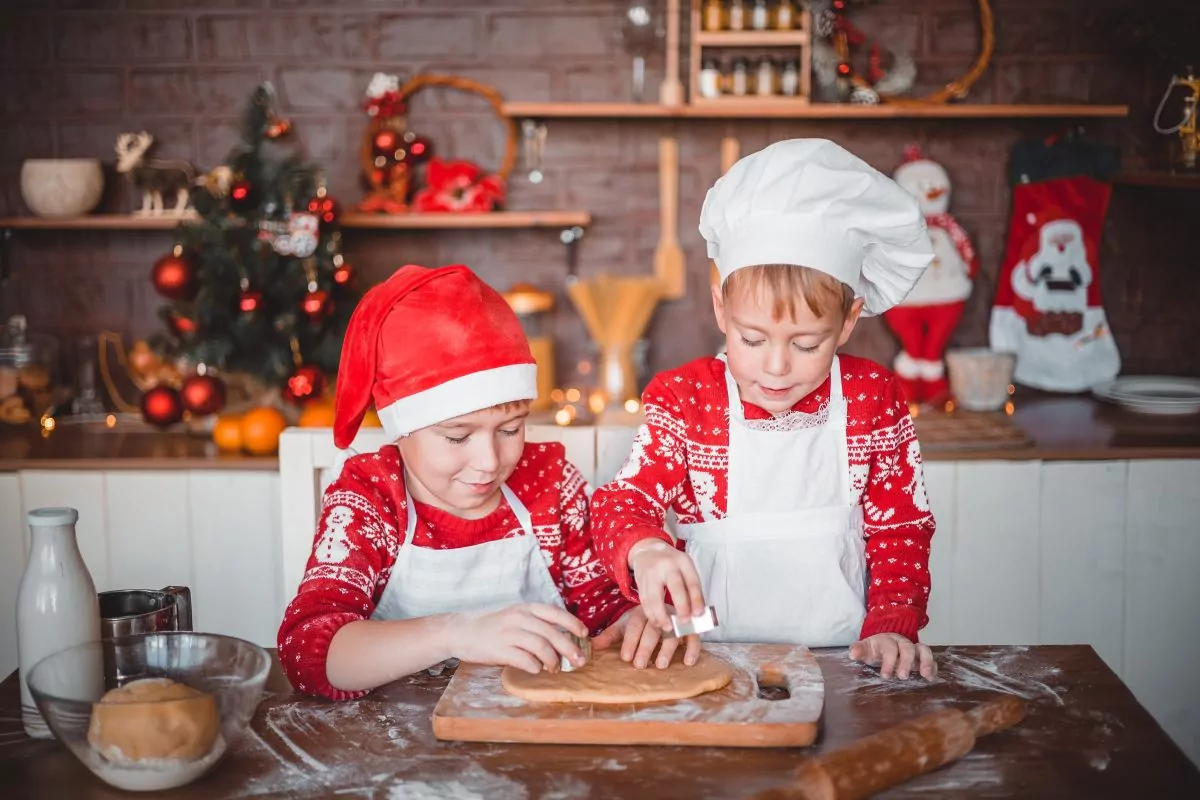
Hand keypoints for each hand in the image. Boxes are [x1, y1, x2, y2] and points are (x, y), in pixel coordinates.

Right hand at [446, 603, 588, 675]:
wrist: (461, 631)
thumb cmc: (492, 626)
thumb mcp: (514, 616)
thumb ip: (535, 624)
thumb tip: (562, 639)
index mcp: (525, 608)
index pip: (555, 613)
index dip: (573, 624)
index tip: (584, 635)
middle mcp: (519, 618)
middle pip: (552, 633)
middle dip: (570, 649)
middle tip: (579, 661)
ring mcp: (509, 633)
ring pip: (542, 648)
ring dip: (553, 661)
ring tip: (554, 669)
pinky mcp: (500, 650)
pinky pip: (526, 660)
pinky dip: (535, 667)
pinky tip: (536, 669)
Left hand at [593, 605, 701, 668]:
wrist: (664, 605)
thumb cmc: (642, 622)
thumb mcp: (625, 625)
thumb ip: (610, 635)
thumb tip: (592, 645)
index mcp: (642, 612)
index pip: (635, 625)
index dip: (630, 641)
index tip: (626, 657)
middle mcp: (660, 615)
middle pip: (653, 630)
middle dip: (645, 647)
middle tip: (639, 664)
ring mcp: (676, 621)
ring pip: (673, 634)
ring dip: (667, 649)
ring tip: (660, 664)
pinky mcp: (690, 629)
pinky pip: (694, 638)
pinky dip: (692, 649)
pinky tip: (688, 661)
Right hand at [627, 538, 705, 632]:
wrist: (648, 550)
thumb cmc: (671, 564)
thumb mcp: (685, 568)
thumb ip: (691, 588)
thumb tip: (697, 614)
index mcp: (683, 561)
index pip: (692, 581)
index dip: (697, 599)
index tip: (699, 615)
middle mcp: (667, 565)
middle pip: (675, 587)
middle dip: (681, 607)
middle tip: (685, 622)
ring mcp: (652, 573)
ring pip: (655, 597)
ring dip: (662, 615)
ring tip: (669, 627)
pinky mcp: (641, 581)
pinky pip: (645, 601)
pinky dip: (651, 614)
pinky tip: (657, 622)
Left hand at [849, 633, 936, 679]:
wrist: (883, 644)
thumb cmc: (874, 649)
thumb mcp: (865, 649)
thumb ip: (859, 650)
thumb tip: (852, 654)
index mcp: (887, 640)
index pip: (889, 647)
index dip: (888, 661)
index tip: (885, 676)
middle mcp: (902, 642)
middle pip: (907, 647)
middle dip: (906, 661)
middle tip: (902, 676)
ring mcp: (913, 649)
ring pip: (923, 649)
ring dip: (926, 662)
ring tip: (926, 675)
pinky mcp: (921, 657)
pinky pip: (931, 658)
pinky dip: (933, 666)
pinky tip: (931, 677)